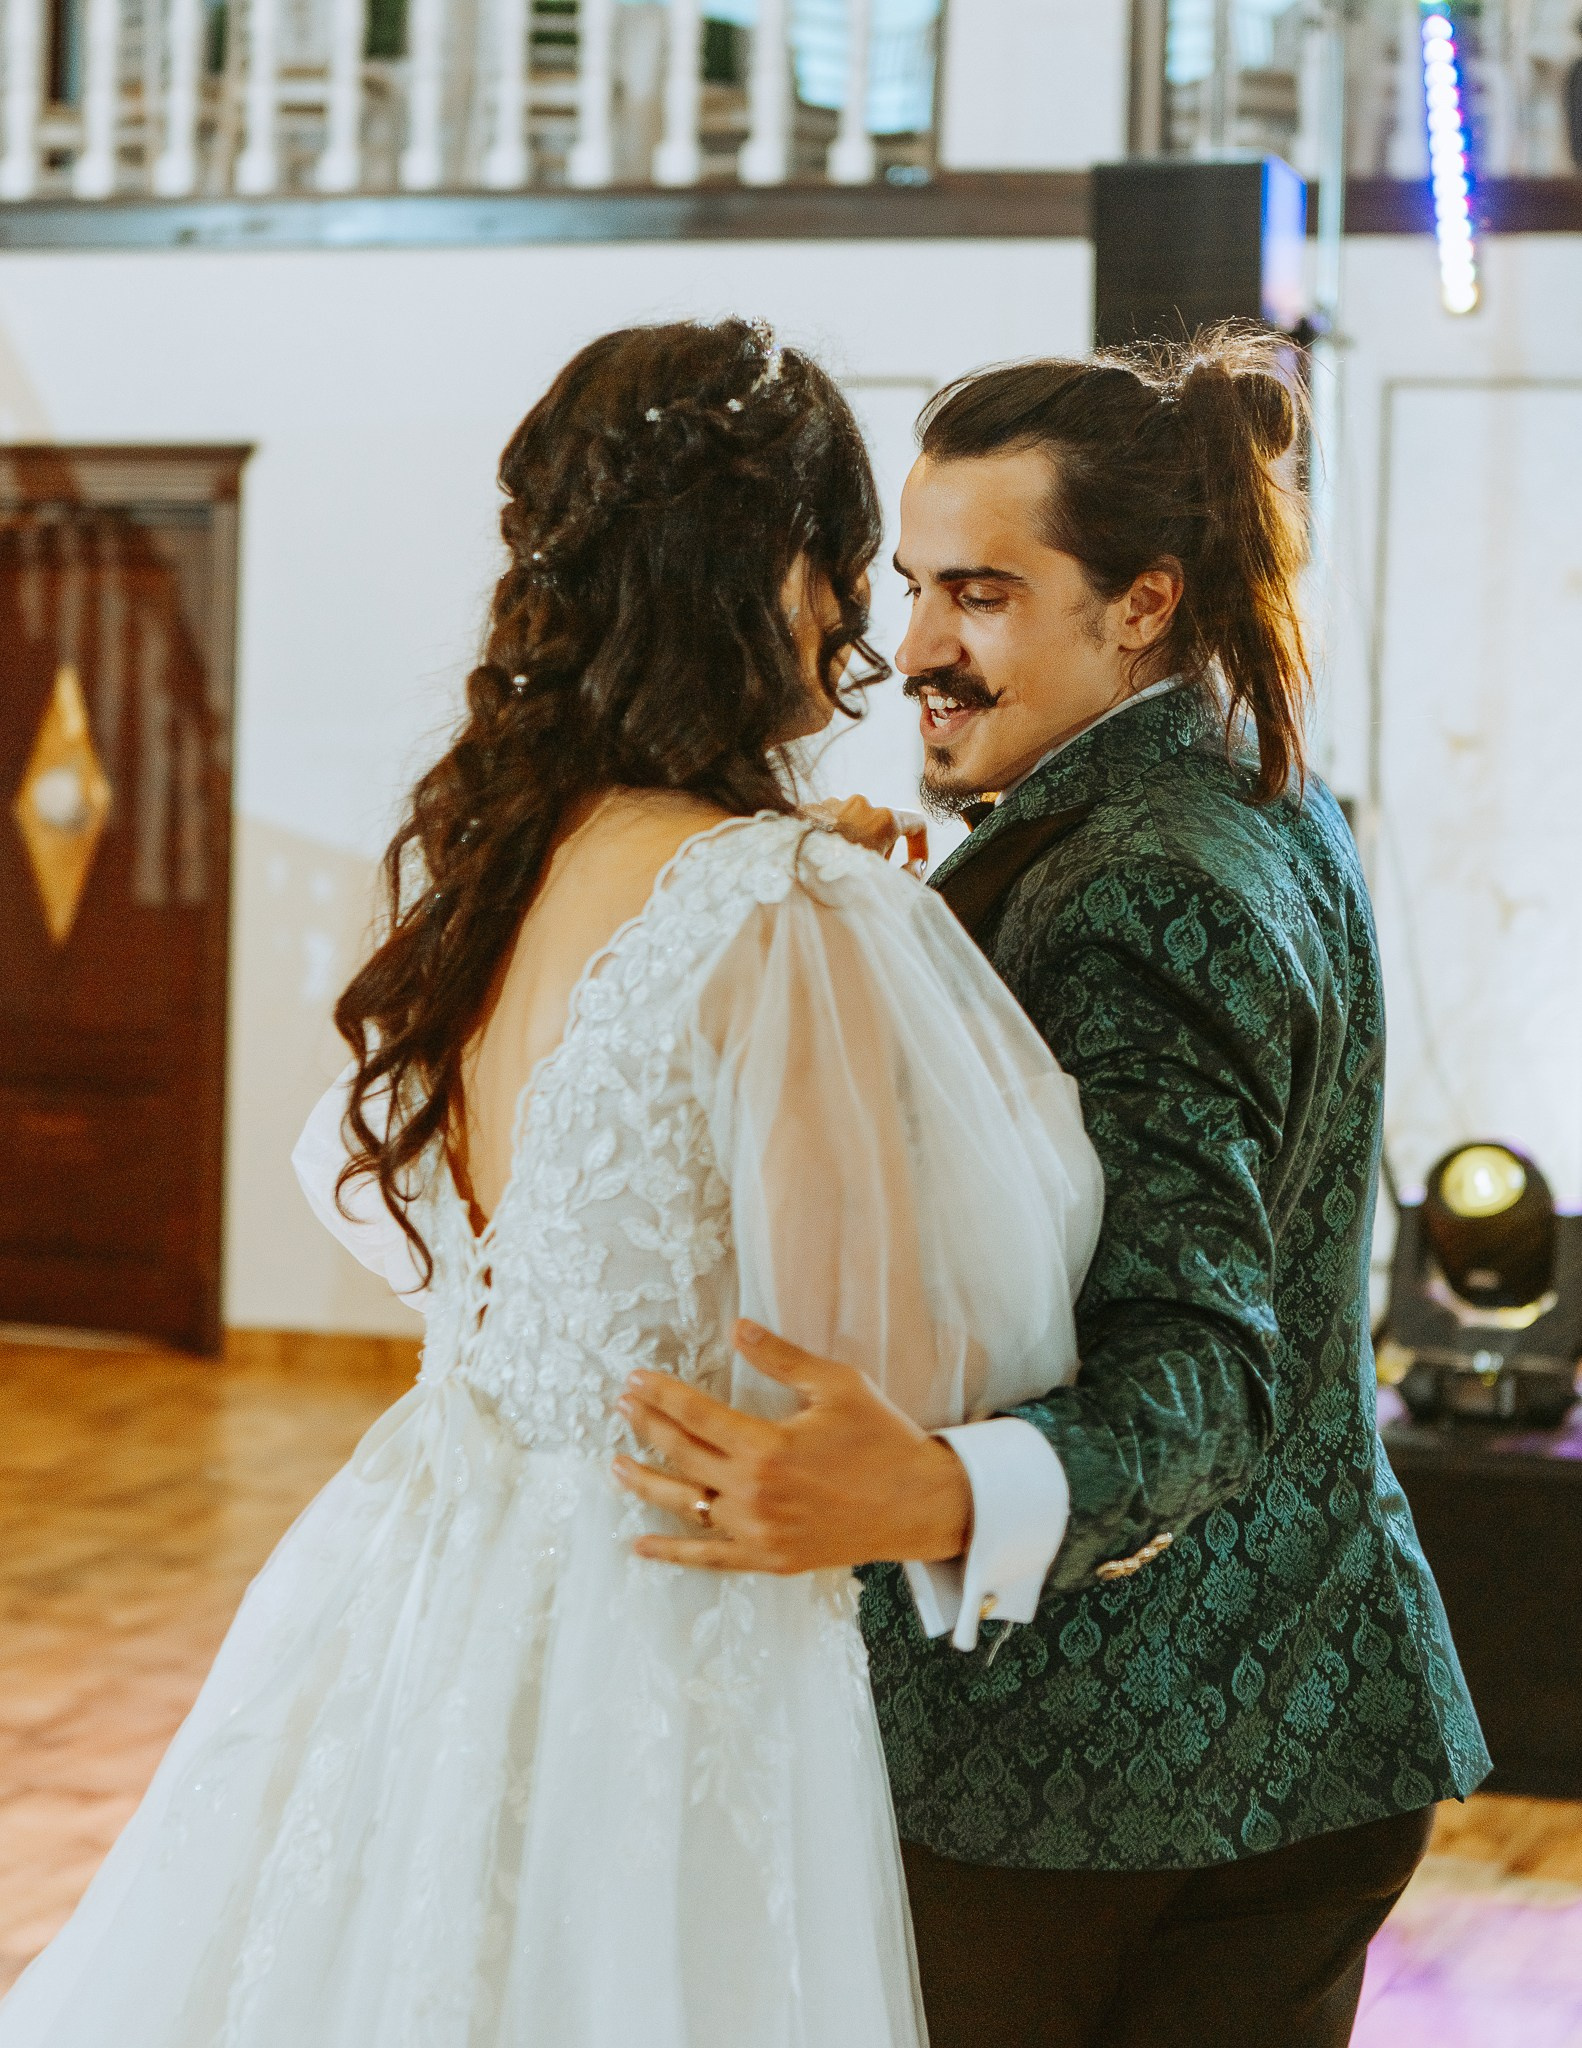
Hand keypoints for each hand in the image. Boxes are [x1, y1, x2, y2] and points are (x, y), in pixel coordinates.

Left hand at [613, 1320, 972, 1572]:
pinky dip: (671, 1553)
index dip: (661, 1395)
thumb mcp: (837, 1384)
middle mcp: (754, 1493)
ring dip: (646, 1483)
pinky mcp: (769, 1559)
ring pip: (685, 1506)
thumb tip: (736, 1329)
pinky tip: (640, 1545)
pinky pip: (709, 1558)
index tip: (636, 1379)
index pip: (696, 1415)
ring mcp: (758, 1531)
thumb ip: (780, 1358)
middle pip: (682, 1456)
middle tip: (622, 1406)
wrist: (921, 1504)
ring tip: (616, 1465)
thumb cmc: (882, 1439)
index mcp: (767, 1446)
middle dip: (648, 1427)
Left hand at [805, 796, 927, 873]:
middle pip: (882, 826)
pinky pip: (829, 823)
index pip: (916, 824)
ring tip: (838, 869)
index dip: (921, 846)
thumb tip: (916, 866)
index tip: (914, 863)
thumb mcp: (885, 886)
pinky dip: (831, 839)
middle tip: (868, 875)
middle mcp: (861, 804)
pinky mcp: (810, 810)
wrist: (793, 878)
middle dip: (881, 848)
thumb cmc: (841, 884)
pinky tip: (820, 861)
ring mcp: (833, 804)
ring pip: (854, 823)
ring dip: (855, 842)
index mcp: (884, 820)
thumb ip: (910, 876)